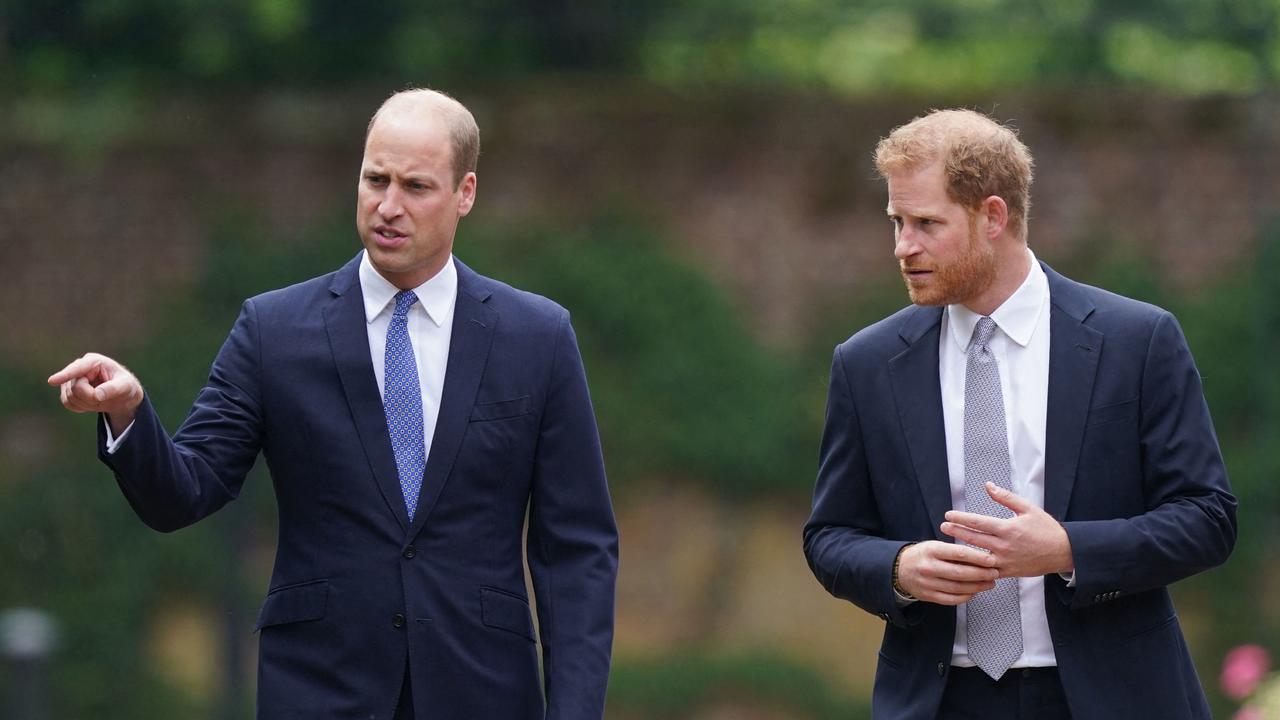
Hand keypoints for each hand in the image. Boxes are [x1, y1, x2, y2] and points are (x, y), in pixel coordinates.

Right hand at [48, 353, 143, 435]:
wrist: (122, 395)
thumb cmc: (126, 386)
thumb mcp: (126, 386)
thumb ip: (113, 389)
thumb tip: (97, 395)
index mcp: (94, 361)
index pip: (77, 369)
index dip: (65, 375)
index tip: (52, 381)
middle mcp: (79, 367)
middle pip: (75, 388)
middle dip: (91, 398)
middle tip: (105, 398)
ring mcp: (72, 378)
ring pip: (69, 397)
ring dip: (87, 404)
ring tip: (100, 398)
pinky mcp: (67, 389)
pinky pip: (68, 403)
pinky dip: (81, 407)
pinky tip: (91, 402)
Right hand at [895, 540, 999, 605]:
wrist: (899, 569)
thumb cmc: (923, 555)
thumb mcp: (935, 546)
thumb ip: (955, 551)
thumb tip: (981, 557)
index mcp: (932, 550)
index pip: (960, 554)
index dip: (978, 558)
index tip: (992, 560)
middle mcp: (929, 567)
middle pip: (961, 573)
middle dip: (981, 574)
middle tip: (995, 573)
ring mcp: (928, 583)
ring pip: (958, 588)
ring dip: (977, 587)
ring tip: (989, 583)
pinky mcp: (929, 596)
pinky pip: (952, 599)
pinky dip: (966, 597)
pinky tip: (975, 592)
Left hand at [941, 482, 1073, 577]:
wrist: (1063, 552)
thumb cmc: (1046, 529)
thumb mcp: (1027, 508)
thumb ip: (1005, 497)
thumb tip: (988, 486)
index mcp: (1008, 529)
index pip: (978, 522)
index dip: (960, 518)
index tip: (948, 515)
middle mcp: (1004, 546)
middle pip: (973, 538)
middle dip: (956, 532)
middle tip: (942, 526)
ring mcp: (1005, 561)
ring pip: (977, 557)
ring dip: (961, 550)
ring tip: (948, 544)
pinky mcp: (1008, 572)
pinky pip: (987, 572)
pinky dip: (974, 568)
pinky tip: (963, 564)